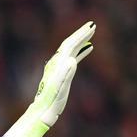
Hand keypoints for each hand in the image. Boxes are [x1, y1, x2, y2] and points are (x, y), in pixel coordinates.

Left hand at [6, 21, 94, 136]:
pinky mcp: (62, 74)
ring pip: (72, 49)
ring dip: (81, 41)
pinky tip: (88, 49)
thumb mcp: (60, 87)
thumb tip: (72, 59)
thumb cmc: (52, 101)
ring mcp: (59, 68)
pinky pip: (73, 57)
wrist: (43, 111)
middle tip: (93, 25)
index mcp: (58, 64)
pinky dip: (81, 51)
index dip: (80, 35)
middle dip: (81, 34)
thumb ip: (66, 73)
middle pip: (70, 44)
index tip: (91, 27)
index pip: (70, 45)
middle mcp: (57, 63)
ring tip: (91, 33)